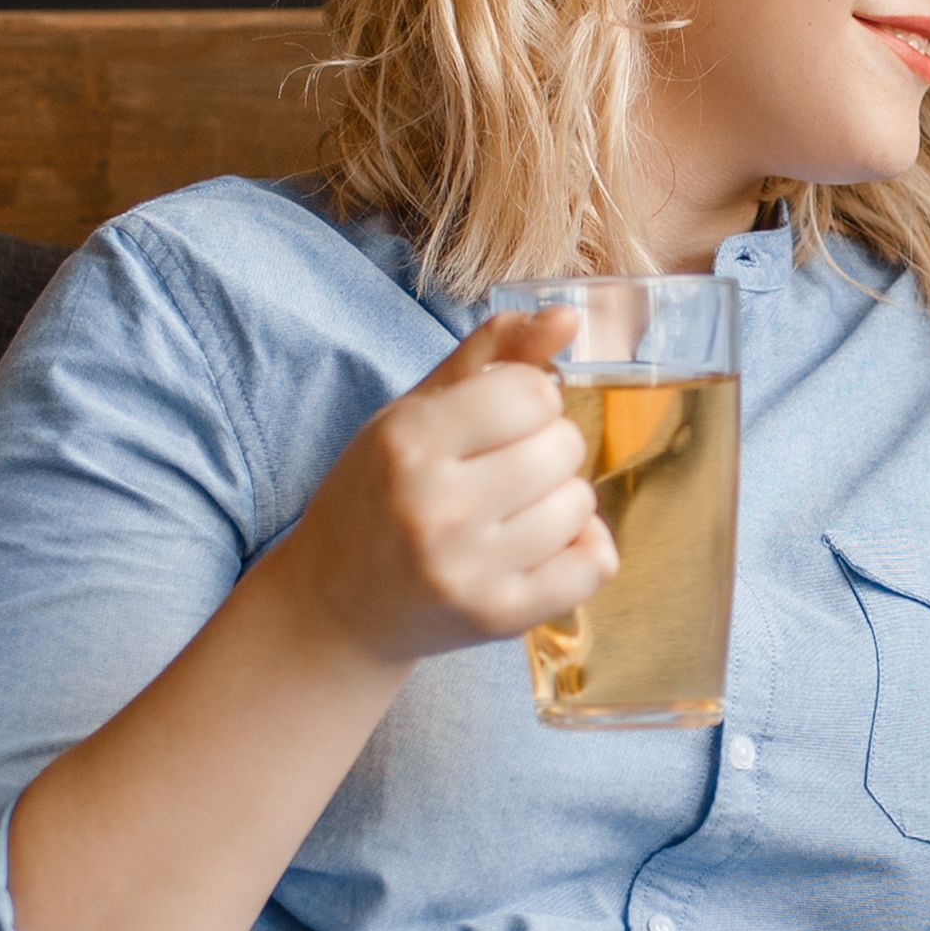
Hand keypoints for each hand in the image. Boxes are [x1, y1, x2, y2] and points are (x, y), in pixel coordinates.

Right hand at [263, 306, 606, 669]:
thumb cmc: (380, 493)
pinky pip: (594, 564)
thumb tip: (569, 314)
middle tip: (506, 469)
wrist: (336, 604)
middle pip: (563, 445)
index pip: (531, 392)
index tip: (501, 420)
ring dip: (561, 500)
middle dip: (546, 447)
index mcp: (409, 442)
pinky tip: (545, 546)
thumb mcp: (416, 411)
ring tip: (516, 510)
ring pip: (581, 504)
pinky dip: (583, 549)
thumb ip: (493, 352)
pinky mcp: (498, 616)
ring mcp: (468, 568)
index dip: (529, 399)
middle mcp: (436, 506)